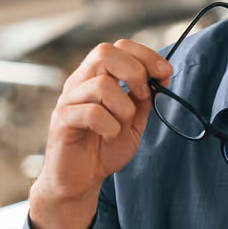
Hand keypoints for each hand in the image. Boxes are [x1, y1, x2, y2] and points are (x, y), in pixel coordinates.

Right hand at [29, 40, 171, 228]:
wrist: (80, 181)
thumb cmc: (103, 149)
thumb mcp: (133, 121)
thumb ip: (145, 98)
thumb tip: (162, 75)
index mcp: (96, 77)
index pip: (119, 47)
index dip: (145, 55)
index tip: (165, 74)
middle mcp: (79, 83)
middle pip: (104, 52)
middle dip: (134, 72)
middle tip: (143, 97)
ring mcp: (68, 101)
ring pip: (102, 85)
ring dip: (124, 108)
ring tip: (122, 126)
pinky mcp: (62, 121)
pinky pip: (92, 113)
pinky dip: (110, 126)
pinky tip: (109, 137)